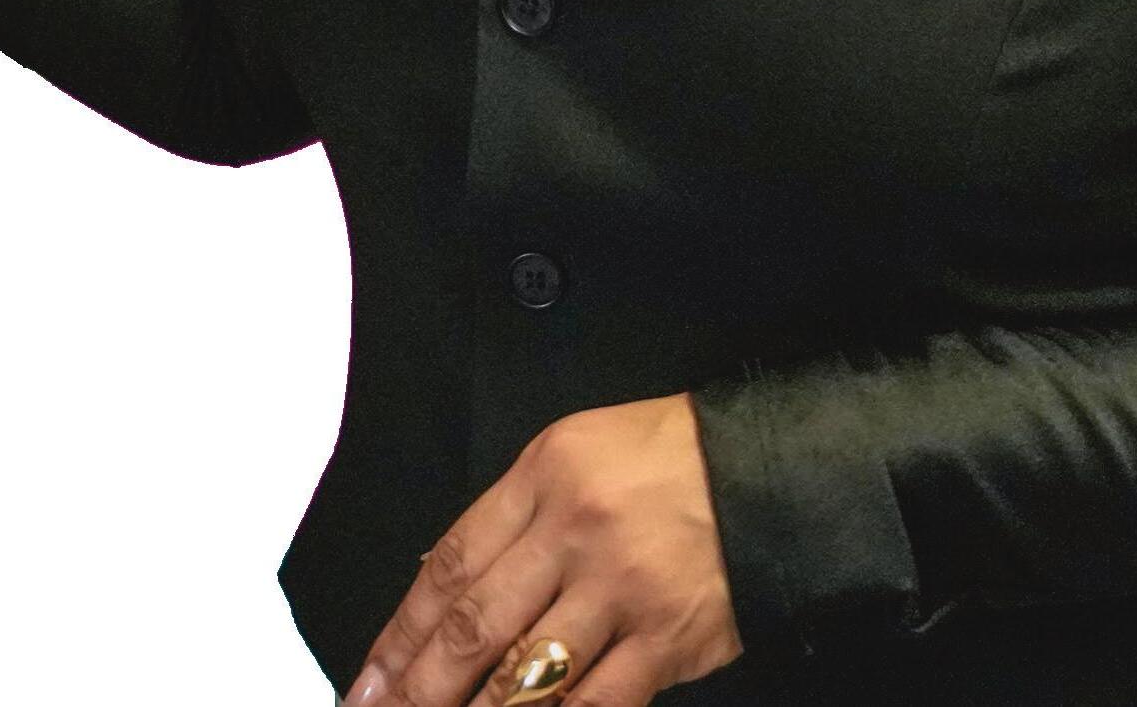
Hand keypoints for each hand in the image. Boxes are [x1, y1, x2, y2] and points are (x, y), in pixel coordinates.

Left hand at [343, 392, 742, 704]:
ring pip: (527, 674)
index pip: (452, 562)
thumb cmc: (666, 459)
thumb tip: (448, 591)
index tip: (369, 679)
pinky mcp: (666, 639)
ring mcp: (620, 588)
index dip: (402, 630)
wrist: (768, 467)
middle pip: (477, 624)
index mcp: (541, 476)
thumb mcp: (575, 454)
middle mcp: (573, 530)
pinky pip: (597, 702)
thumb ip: (514, 520)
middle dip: (421, 687)